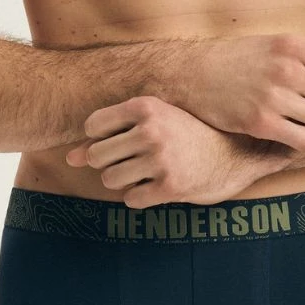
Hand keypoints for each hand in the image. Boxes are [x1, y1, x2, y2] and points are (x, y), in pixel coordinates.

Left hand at [64, 94, 292, 207]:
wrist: (235, 155)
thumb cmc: (187, 136)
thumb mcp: (152, 125)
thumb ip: (108, 137)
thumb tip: (69, 157)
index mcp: (146, 106)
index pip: (92, 125)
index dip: (101, 138)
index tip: (122, 140)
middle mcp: (152, 130)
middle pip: (96, 156)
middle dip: (109, 163)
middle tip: (135, 160)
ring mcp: (161, 159)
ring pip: (110, 179)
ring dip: (124, 181)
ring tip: (146, 172)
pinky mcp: (170, 186)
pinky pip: (131, 198)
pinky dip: (140, 196)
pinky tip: (158, 185)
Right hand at [187, 33, 304, 149]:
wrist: (193, 74)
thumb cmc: (236, 59)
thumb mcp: (272, 43)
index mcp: (292, 45)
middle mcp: (287, 70)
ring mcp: (274, 98)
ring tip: (300, 119)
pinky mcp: (262, 123)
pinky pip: (303, 140)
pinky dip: (300, 140)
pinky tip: (288, 133)